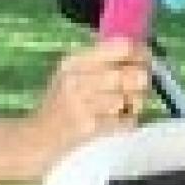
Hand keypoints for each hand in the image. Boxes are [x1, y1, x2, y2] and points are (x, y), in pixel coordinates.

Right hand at [25, 36, 150, 164]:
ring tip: (125, 106)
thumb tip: (142, 53)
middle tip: (139, 87)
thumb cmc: (61, 103)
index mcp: (76, 61)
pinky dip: (127, 121)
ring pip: (130, 98)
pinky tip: (115, 120)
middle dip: (142, 82)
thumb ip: (103, 61)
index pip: (122, 48)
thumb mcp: (73, 73)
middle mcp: (78, 79)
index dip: (141, 54)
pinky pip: (125, 121)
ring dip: (135, 103)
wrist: (39, 136)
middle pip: (131, 74)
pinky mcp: (91, 127)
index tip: (145, 61)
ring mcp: (83, 104)